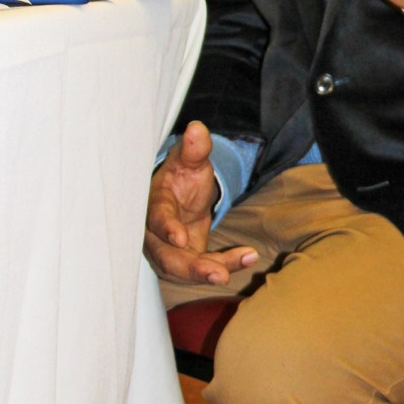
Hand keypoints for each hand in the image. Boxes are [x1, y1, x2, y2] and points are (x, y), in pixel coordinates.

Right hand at [144, 120, 258, 284]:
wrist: (183, 195)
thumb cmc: (182, 176)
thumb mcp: (190, 160)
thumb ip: (194, 149)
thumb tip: (197, 128)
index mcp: (154, 205)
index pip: (155, 218)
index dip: (166, 228)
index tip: (180, 238)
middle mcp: (155, 234)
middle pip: (167, 257)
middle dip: (192, 268)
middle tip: (219, 275)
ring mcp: (168, 251)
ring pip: (185, 269)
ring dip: (211, 272)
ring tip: (242, 263)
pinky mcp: (184, 261)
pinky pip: (203, 268)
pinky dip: (226, 265)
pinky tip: (249, 256)